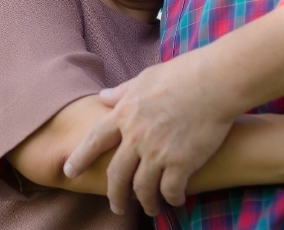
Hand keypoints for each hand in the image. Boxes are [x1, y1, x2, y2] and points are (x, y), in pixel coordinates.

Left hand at [64, 51, 234, 215]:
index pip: (94, 141)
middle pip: (116, 174)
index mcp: (124, 114)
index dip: (80, 158)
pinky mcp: (181, 163)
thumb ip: (122, 92)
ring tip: (149, 208)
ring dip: (144, 202)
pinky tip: (175, 200)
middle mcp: (136, 137)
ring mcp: (157, 152)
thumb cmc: (182, 74)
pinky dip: (170, 199)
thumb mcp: (144, 78)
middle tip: (116, 206)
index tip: (69, 171)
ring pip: (141, 188)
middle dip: (114, 195)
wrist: (214, 82)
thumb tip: (103, 96)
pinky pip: (169, 190)